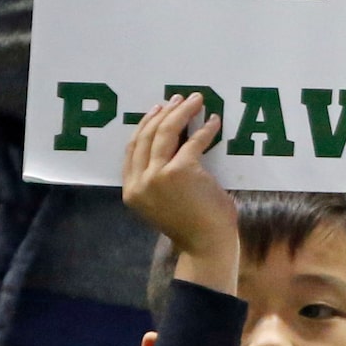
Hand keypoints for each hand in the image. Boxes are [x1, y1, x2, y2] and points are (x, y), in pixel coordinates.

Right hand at [122, 93, 237, 290]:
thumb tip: (172, 142)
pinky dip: (206, 129)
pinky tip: (214, 122)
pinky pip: (193, 142)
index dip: (144, 125)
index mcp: (131, 191)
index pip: (132, 149)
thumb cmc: (189, 226)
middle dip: (163, 113)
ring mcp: (158, 176)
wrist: (206, 246)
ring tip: (195, 100)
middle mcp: (140, 182)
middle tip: (178, 99)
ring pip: (166, 131)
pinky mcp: (181, 171)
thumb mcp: (162, 202)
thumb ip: (157, 179)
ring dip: (182, 112)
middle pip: (147, 135)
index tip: (157, 110)